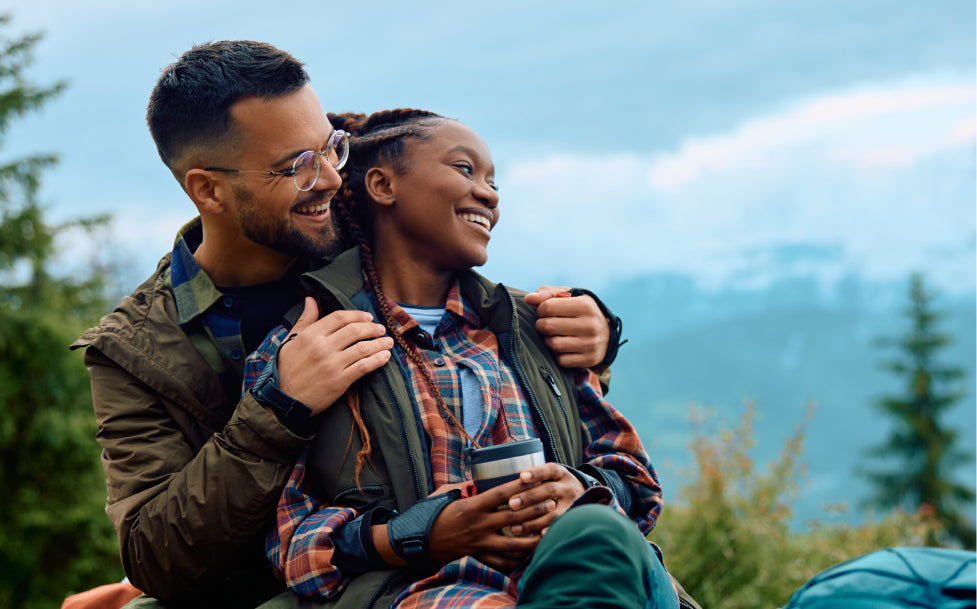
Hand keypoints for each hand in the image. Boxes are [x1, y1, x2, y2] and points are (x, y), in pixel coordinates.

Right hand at [277, 297, 393, 413]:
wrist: (282, 400)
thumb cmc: (286, 369)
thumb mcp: (290, 341)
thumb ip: (304, 320)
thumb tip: (310, 299)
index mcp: (310, 335)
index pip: (339, 317)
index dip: (357, 315)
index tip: (368, 317)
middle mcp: (322, 347)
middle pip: (354, 330)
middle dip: (372, 328)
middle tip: (381, 329)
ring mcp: (331, 364)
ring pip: (362, 348)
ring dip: (379, 343)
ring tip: (388, 342)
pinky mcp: (338, 381)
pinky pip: (363, 367)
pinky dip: (377, 360)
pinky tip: (385, 357)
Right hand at [425, 478, 547, 567]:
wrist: (421, 540)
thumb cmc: (434, 512)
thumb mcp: (449, 493)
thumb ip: (467, 486)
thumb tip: (482, 477)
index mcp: (472, 506)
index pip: (501, 494)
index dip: (520, 486)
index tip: (536, 479)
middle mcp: (479, 525)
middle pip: (513, 517)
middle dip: (535, 510)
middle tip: (551, 502)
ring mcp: (480, 542)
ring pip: (513, 543)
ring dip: (532, 537)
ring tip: (548, 530)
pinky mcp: (478, 555)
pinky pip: (501, 561)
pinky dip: (517, 559)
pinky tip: (530, 553)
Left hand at [505, 464, 584, 536]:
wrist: (583, 495)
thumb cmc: (555, 485)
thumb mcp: (551, 476)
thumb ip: (534, 478)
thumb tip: (504, 482)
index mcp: (560, 473)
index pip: (549, 470)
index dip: (536, 473)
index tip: (522, 477)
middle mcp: (567, 488)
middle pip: (549, 491)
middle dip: (529, 498)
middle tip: (511, 504)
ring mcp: (572, 505)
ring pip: (553, 514)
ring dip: (533, 522)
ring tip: (514, 528)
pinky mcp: (573, 521)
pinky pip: (559, 528)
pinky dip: (548, 533)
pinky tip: (535, 538)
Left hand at [525, 286, 609, 368]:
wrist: (607, 333)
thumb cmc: (580, 311)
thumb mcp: (569, 296)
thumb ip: (547, 293)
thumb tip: (528, 299)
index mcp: (585, 305)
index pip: (548, 307)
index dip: (540, 309)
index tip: (545, 312)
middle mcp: (590, 325)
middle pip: (548, 326)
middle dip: (541, 325)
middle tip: (545, 325)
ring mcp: (591, 344)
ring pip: (553, 345)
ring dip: (548, 341)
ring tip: (553, 336)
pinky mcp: (589, 359)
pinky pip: (561, 360)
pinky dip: (557, 355)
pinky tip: (562, 348)